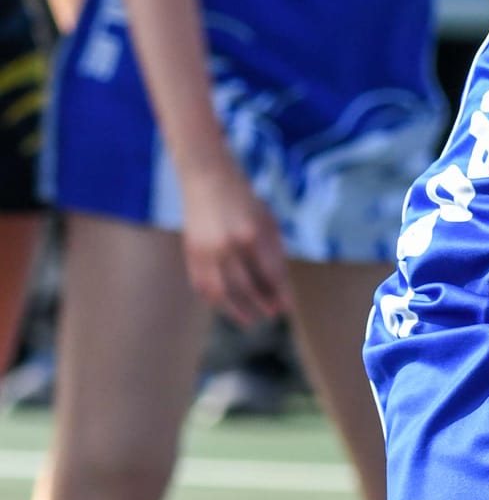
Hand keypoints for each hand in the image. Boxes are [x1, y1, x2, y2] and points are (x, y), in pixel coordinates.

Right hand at [177, 157, 289, 327]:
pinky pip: (201, 285)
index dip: (279, 294)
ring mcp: (205, 250)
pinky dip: (213, 300)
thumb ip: (274, 253)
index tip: (287, 308)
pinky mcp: (190, 252)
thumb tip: (280, 289)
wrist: (207, 178)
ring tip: (249, 320)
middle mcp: (226, 245)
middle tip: (272, 315)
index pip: (269, 275)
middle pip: (246, 287)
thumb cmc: (244, 200)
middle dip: (261, 304)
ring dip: (235, 311)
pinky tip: (226, 307)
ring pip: (220, 292)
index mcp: (251, 235)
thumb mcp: (267, 221)